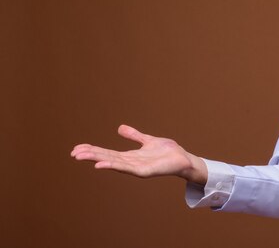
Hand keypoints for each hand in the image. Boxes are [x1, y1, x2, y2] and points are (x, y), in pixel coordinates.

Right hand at [71, 125, 207, 184]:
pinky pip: (126, 169)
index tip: (77, 148)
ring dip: (97, 160)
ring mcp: (137, 168)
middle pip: (107, 158)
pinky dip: (113, 166)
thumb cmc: (167, 152)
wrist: (183, 159)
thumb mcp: (147, 140)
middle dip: (91, 155)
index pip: (107, 153)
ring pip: (113, 163)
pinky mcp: (144, 171)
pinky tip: (101, 164)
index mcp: (130, 156)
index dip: (93, 150)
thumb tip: (120, 128)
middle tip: (73, 153)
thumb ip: (134, 135)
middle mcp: (131, 163)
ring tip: (82, 157)